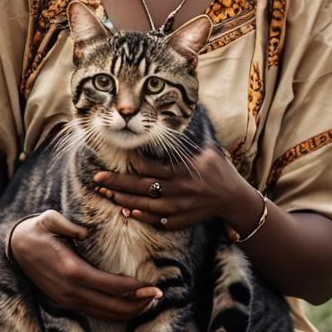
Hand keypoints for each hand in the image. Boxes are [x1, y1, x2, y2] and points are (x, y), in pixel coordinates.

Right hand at [7, 210, 161, 321]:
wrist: (14, 249)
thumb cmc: (36, 230)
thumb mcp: (48, 220)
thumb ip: (67, 225)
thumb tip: (85, 232)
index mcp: (71, 270)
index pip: (110, 286)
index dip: (134, 289)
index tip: (153, 287)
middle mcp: (71, 290)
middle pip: (112, 305)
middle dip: (138, 304)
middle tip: (159, 296)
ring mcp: (68, 299)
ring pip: (105, 314)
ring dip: (128, 312)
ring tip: (149, 303)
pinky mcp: (66, 302)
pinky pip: (95, 313)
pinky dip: (114, 314)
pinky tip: (128, 308)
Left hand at [93, 147, 259, 232]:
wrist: (234, 199)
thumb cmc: (220, 170)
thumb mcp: (210, 149)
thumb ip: (194, 135)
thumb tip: (188, 110)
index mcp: (184, 172)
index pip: (153, 168)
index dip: (136, 163)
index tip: (123, 156)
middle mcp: (180, 191)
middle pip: (142, 188)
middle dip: (117, 184)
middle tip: (97, 179)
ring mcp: (179, 208)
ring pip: (145, 206)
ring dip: (124, 201)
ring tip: (105, 194)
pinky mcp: (181, 220)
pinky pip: (157, 221)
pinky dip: (141, 217)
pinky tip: (126, 211)